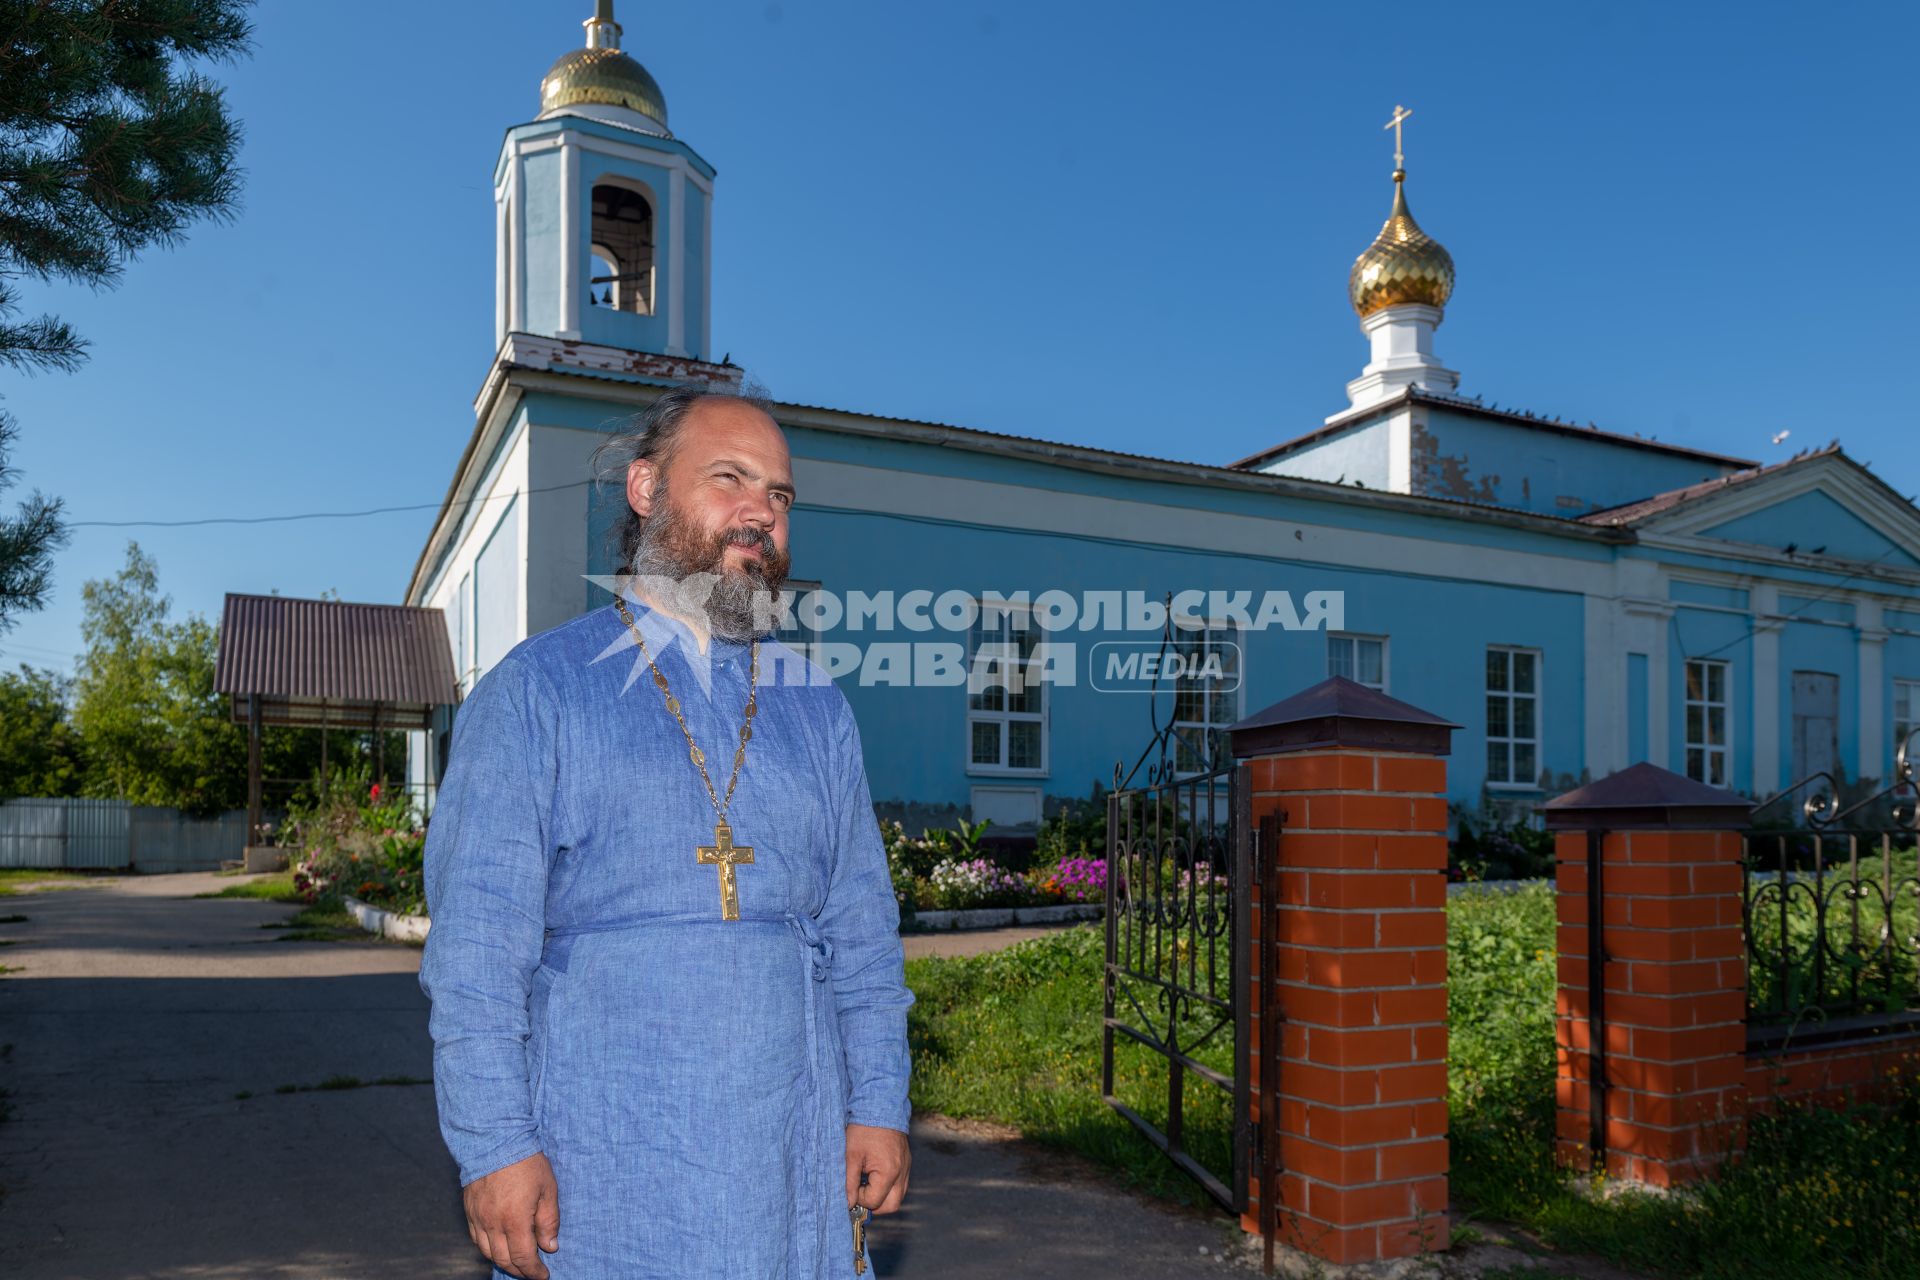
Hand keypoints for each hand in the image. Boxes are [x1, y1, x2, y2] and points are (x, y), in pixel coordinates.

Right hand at [462, 1152, 559, 1278]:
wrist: (495, 1139)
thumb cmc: (526, 1162)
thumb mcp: (547, 1189)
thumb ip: (548, 1220)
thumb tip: (550, 1246)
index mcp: (515, 1220)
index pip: (523, 1257)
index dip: (533, 1271)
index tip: (542, 1275)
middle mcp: (493, 1223)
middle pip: (504, 1260)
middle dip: (519, 1270)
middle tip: (532, 1271)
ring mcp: (478, 1218)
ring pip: (488, 1252)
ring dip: (503, 1262)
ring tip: (517, 1262)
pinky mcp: (469, 1210)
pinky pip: (476, 1239)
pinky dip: (488, 1248)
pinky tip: (498, 1246)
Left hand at [845, 1123, 910, 1214]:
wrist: (880, 1105)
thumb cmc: (864, 1129)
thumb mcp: (851, 1155)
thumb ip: (849, 1183)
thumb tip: (848, 1204)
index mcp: (889, 1172)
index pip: (874, 1201)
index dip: (859, 1198)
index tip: (851, 1185)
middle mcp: (901, 1173)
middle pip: (892, 1206)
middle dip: (874, 1205)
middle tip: (859, 1194)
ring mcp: (906, 1167)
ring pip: (898, 1196)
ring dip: (882, 1197)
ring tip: (866, 1183)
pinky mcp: (906, 1162)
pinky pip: (900, 1183)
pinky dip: (888, 1186)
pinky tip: (874, 1174)